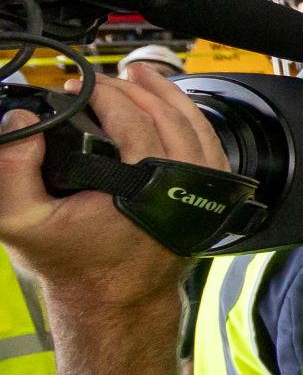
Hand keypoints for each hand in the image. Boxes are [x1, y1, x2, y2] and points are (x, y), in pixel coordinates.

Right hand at [0, 70, 218, 305]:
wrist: (115, 298)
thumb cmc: (73, 262)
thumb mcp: (22, 222)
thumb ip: (11, 170)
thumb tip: (21, 122)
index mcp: (144, 191)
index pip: (135, 122)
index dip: (105, 95)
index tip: (78, 87)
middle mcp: (184, 189)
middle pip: (169, 117)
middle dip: (134, 89)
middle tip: (102, 80)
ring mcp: (204, 192)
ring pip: (196, 127)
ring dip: (167, 95)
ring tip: (138, 76)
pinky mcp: (211, 197)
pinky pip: (210, 146)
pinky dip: (191, 119)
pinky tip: (170, 104)